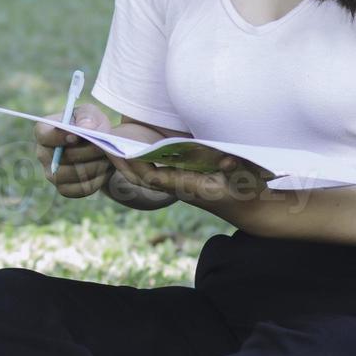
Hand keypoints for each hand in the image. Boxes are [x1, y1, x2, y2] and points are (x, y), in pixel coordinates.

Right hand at [33, 104, 112, 198]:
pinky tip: (104, 168)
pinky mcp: (65, 189)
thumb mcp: (90, 113)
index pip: (44, 135)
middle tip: (104, 146)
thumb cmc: (89, 124)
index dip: (59, 137)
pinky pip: (82, 188)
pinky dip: (98, 179)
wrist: (97, 145)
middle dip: (87, 152)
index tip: (77, 136)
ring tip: (107, 156)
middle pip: (62, 158)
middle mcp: (43, 154)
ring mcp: (52, 174)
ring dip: (95, 165)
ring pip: (74, 174)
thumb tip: (86, 128)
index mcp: (43, 131)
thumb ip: (87, 117)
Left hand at [107, 151, 274, 203]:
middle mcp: (181, 187)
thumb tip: (226, 161)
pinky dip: (142, 163)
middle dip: (123, 164)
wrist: (252, 210)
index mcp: (190, 187)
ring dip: (129, 163)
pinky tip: (132, 151)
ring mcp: (181, 185)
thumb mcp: (247, 179)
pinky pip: (156, 174)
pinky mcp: (184, 182)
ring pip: (147, 177)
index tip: (119, 151)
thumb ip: (237, 168)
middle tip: (103, 145)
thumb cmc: (249, 192)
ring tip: (111, 145)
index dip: (135, 166)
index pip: (154, 179)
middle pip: (143, 178)